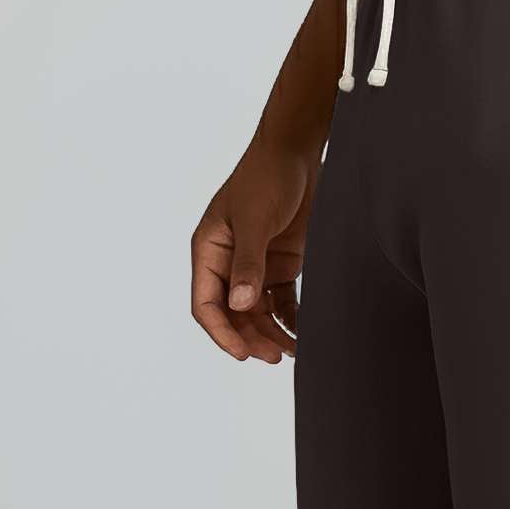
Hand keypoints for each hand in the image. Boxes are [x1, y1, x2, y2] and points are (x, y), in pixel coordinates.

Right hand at [190, 133, 318, 363]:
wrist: (298, 151)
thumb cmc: (267, 176)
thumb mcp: (254, 220)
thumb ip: (248, 263)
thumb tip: (241, 305)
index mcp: (208, 251)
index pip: (206, 304)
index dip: (222, 332)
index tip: (243, 353)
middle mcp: (228, 262)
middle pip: (234, 314)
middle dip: (252, 338)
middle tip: (275, 357)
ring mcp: (255, 265)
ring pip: (257, 313)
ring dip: (272, 333)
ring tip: (292, 352)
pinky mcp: (281, 264)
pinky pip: (281, 301)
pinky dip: (291, 319)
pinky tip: (303, 333)